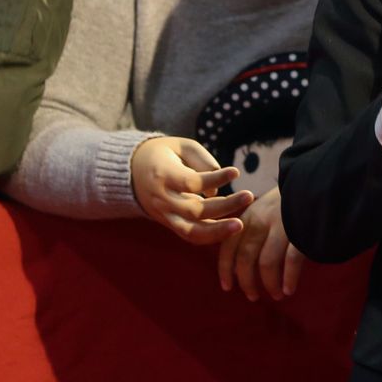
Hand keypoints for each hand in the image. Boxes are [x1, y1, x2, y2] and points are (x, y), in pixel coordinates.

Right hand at [130, 136, 252, 244]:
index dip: (215, 179)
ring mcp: (165, 215)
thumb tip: (217, 189)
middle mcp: (162, 199)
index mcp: (162, 174)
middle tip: (249, 196)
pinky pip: (191, 237)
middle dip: (225, 206)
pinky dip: (211, 237)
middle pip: (195, 210)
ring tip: (241, 225)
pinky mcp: (169, 224)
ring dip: (218, 231)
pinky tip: (230, 229)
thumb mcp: (180, 145)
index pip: (191, 182)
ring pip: (192, 232)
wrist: (132, 172)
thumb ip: (201, 160)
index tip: (236, 172)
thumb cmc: (163, 154)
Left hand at [216, 187, 304, 300]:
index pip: (229, 246)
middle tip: (252, 296)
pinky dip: (289, 278)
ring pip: (267, 263)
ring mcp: (281, 225)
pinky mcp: (300, 231)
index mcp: (248, 216)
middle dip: (247, 281)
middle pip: (245, 258)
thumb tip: (239, 262)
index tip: (227, 287)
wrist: (314, 183)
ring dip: (269, 284)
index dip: (225, 268)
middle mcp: (261, 221)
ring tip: (275, 295)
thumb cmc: (287, 201)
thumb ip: (250, 228)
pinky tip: (289, 290)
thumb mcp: (263, 208)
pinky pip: (291, 261)